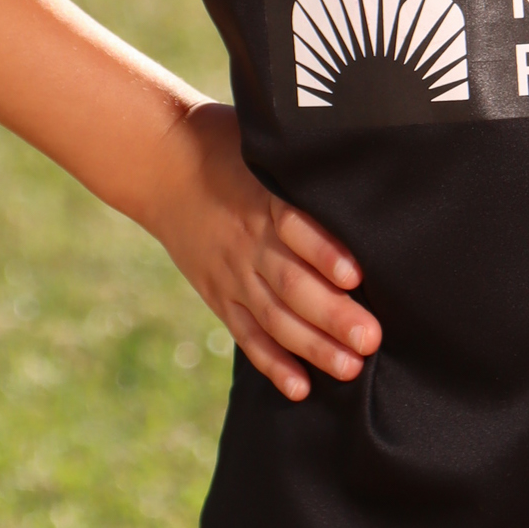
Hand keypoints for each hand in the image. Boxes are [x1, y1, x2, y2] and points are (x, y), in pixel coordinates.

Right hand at [140, 102, 380, 399]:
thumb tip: (356, 151)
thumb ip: (303, 158)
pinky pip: (246, 334)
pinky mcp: (218, 294)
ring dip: (312, 346)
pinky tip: (300, 386)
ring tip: (350, 367)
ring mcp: (230, 274)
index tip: (356, 275)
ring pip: (274, 317)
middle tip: (371, 338)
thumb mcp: (263, 141)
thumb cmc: (223, 142)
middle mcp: (246, 242)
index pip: (296, 228)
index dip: (325, 252)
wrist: (157, 162)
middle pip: (291, 284)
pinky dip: (272, 362)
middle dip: (332, 315)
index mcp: (260, 200)